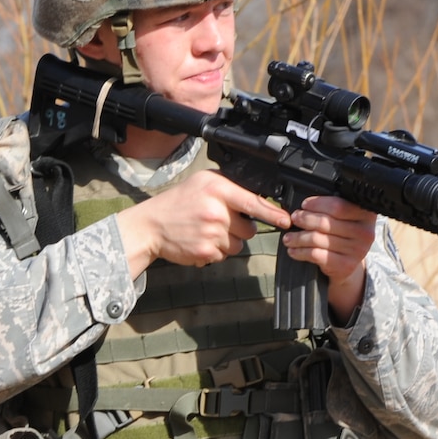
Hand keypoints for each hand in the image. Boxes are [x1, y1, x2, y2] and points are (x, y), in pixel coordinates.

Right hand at [118, 169, 292, 275]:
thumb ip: (229, 188)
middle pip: (249, 229)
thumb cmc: (177, 203)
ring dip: (228, 241)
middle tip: (220, 222)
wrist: (150, 226)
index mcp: (217, 189)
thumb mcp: (202, 183)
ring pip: (238, 245)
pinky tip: (199, 241)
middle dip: (240, 228)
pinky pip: (223, 256)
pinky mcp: (206, 252)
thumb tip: (259, 199)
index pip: (254, 202)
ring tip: (207, 231)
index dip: (274, 213)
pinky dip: (215, 251)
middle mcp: (216, 211)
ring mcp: (211, 233)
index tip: (286, 220)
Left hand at [283, 196, 376, 321]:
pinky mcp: (345, 265)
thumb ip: (331, 209)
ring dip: (298, 238)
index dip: (317, 204)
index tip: (304, 205)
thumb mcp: (343, 219)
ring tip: (289, 237)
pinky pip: (316, 254)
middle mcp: (364, 232)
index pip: (338, 205)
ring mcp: (356, 250)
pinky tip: (294, 250)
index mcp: (365, 215)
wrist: (348, 264)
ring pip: (317, 239)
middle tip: (294, 218)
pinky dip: (300, 252)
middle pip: (325, 222)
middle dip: (305, 219)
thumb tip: (304, 205)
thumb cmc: (342, 237)